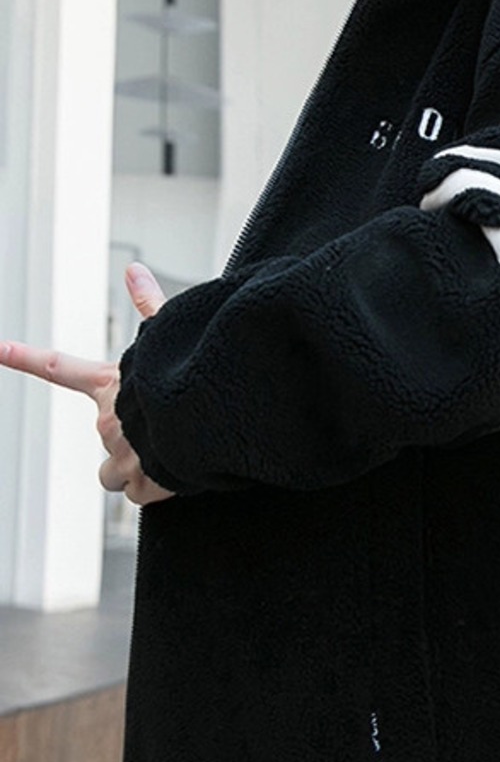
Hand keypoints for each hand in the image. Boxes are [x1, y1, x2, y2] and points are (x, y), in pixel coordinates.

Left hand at [0, 263, 173, 504]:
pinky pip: (138, 492)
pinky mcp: (141, 483)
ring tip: (166, 455)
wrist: (213, 422)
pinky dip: (154, 487)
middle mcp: (108, 421)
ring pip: (113, 472)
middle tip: (161, 429)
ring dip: (134, 468)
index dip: (24, 357)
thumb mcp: (170, 339)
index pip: (59, 367)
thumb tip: (133, 270)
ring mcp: (121, 454)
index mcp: (110, 384)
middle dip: (129, 438)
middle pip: (105, 436)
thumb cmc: (191, 381)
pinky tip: (175, 473)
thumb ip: (150, 306)